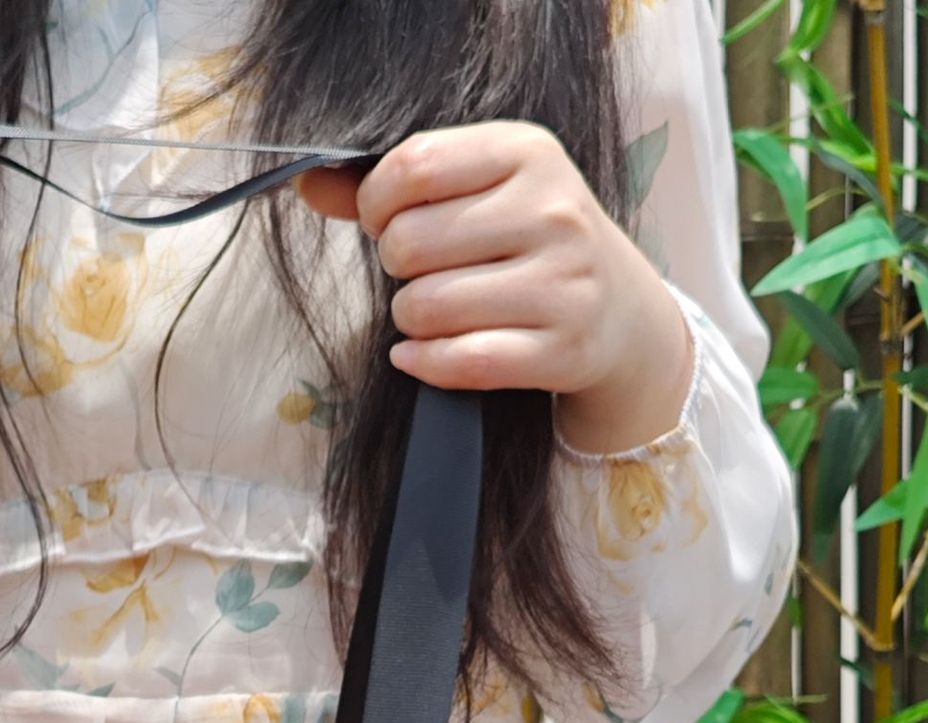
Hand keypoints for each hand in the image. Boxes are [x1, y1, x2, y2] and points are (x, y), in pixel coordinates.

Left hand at [299, 124, 692, 454]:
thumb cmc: (530, 244)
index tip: (387, 221)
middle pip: (409, 244)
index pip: (411, 167)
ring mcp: (563, 284)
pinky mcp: (564, 350)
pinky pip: (461, 362)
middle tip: (421, 273)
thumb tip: (308, 184)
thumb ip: (394, 185)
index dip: (377, 204)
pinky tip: (421, 356)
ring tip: (433, 314)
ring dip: (409, 322)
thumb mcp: (480, 191)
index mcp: (528, 152)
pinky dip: (424, 364)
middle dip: (397, 268)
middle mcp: (553, 211)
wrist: (619, 312)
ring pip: (426, 309)